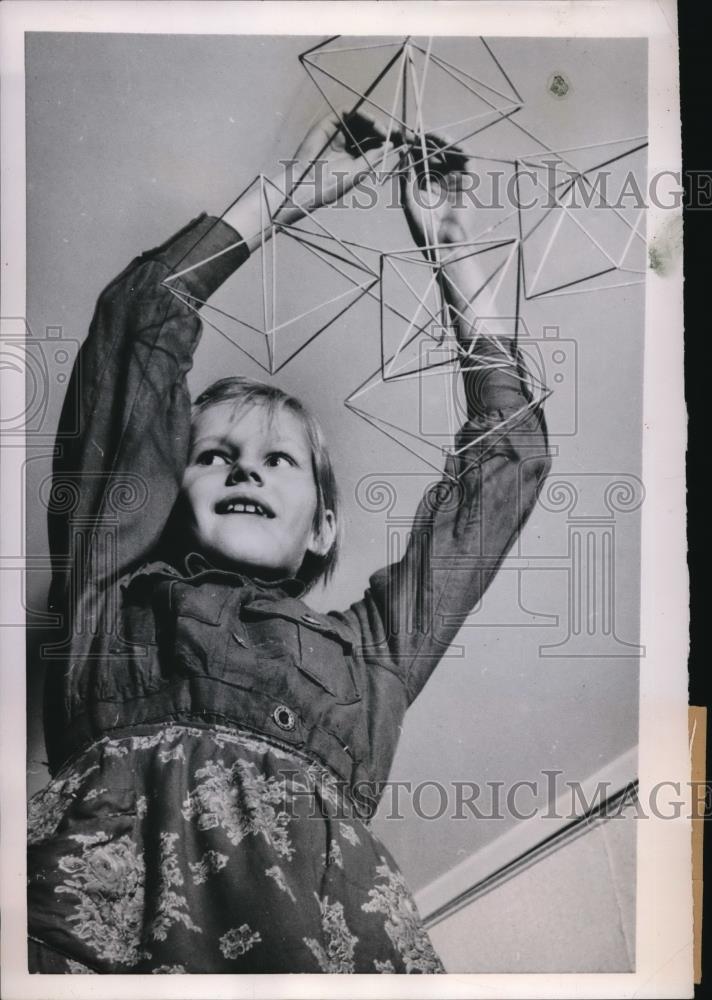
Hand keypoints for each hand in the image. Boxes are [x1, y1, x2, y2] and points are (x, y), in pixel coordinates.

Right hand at [288, 110, 393, 209]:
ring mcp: (336, 133)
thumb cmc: (332, 185)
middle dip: (383, 128)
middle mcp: (345, 143)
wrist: (308, 186)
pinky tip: (371, 122)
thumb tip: (392, 143)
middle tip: (397, 132)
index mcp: (353, 156)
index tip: (403, 139)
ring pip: (359, 119)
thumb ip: (375, 156)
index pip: (373, 142)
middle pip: (368, 129)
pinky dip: (360, 113)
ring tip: (383, 130)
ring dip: (374, 121)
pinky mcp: (327, 124)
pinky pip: (346, 111)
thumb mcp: (360, 171)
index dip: (387, 138)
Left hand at [400, 135, 470, 252]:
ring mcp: (454, 181)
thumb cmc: (424, 230)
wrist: (445, 245)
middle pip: (434, 154)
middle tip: (416, 132)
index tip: (404, 137)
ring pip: (449, 154)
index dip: (412, 148)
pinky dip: (459, 149)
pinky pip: (465, 160)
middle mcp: (439, 181)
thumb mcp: (409, 201)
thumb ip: (407, 178)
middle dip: (426, 142)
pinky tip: (448, 143)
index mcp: (424, 186)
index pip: (418, 161)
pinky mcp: (468, 183)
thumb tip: (404, 155)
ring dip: (441, 143)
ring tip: (432, 135)